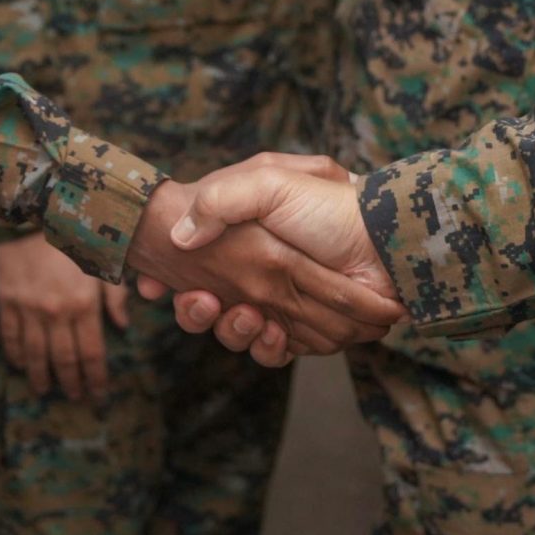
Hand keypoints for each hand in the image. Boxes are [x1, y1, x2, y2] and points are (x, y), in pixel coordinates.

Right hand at [0, 231, 129, 398]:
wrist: (33, 210)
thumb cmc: (74, 235)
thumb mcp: (102, 261)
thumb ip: (114, 296)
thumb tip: (124, 325)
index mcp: (84, 304)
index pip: (92, 353)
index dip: (96, 377)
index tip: (99, 393)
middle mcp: (56, 313)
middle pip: (64, 360)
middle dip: (71, 382)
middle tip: (75, 396)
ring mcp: (29, 310)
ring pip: (35, 355)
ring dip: (41, 376)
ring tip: (45, 389)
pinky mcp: (7, 301)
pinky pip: (10, 337)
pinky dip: (16, 354)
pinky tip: (21, 365)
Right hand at [124, 160, 402, 366]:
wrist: (383, 241)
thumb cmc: (328, 207)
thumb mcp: (268, 182)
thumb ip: (220, 201)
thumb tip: (179, 237)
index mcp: (247, 239)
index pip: (195, 266)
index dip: (169, 279)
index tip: (151, 285)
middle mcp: (259, 274)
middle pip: (208, 307)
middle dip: (195, 311)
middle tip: (203, 300)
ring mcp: (281, 305)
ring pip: (235, 333)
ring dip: (232, 330)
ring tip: (247, 315)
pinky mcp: (304, 332)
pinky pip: (272, 352)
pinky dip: (267, 347)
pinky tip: (272, 332)